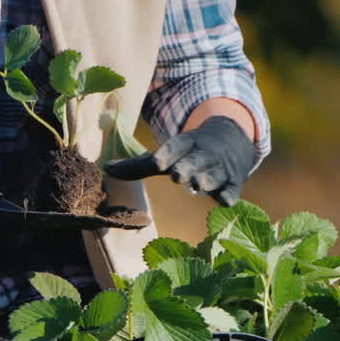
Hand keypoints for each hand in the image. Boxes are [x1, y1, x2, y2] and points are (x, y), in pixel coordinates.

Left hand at [103, 116, 254, 205]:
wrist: (233, 140)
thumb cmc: (190, 153)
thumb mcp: (169, 153)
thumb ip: (139, 165)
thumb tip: (105, 170)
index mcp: (186, 143)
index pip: (176, 146)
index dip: (167, 154)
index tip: (158, 163)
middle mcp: (204, 155)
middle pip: (195, 161)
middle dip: (186, 167)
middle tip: (178, 175)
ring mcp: (221, 169)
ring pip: (214, 175)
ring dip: (206, 180)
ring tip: (198, 184)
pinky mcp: (234, 183)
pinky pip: (232, 191)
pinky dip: (228, 195)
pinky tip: (224, 200)